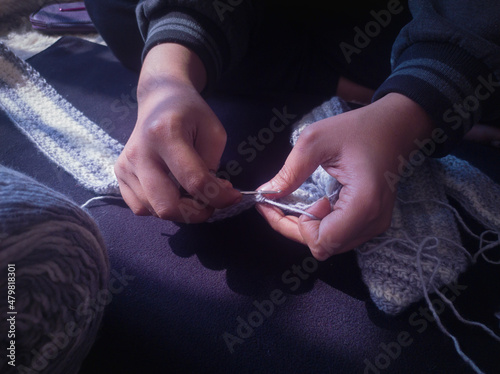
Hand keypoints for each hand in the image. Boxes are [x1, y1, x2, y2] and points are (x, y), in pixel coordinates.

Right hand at [114, 43, 240, 222]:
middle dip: (196, 213)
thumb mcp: (213, 131)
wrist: (159, 99)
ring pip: (154, 211)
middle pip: (167, 206)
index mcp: (165, 134)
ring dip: (181, 211)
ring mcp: (125, 165)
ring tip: (194, 195)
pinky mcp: (120, 174)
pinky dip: (161, 208)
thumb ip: (213, 165)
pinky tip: (173, 193)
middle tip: (211, 203)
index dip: (219, 197)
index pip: (194, 181)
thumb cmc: (190, 113)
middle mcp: (140, 152)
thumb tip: (212, 196)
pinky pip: (141, 208)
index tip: (233, 196)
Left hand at [256, 93, 433, 259]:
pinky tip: (313, 205)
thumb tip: (266, 193)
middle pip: (325, 246)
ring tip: (295, 203)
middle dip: (294, 229)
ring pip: (332, 245)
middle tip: (275, 203)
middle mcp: (373, 220)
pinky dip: (321, 225)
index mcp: (363, 202)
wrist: (395, 126)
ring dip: (307, 228)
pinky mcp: (374, 221)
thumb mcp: (315, 140)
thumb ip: (290, 171)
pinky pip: (341, 236)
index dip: (296, 228)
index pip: (323, 241)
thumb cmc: (359, 128)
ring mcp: (376, 224)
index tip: (283, 202)